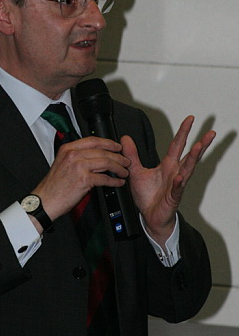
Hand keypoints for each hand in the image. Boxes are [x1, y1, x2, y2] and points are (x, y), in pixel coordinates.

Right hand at [33, 136, 129, 223]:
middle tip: (125, 161)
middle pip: (102, 151)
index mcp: (68, 149)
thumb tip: (92, 155)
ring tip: (124, 172)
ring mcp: (78, 166)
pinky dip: (114, 181)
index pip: (93, 140)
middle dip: (118, 156)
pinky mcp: (83, 180)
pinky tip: (118, 182)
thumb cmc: (53, 186)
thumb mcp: (61, 163)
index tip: (117, 146)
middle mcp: (73, 155)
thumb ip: (75, 156)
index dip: (108, 142)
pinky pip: (104, 178)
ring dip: (119, 167)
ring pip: (106, 162)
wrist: (46, 200)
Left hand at [121, 116, 215, 247]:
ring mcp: (176, 185)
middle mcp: (175, 173)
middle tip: (209, 133)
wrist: (149, 216)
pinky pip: (177, 189)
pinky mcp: (173, 197)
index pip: (177, 145)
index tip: (190, 119)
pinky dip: (179, 183)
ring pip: (187, 170)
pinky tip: (180, 177)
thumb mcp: (136, 172)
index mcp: (168, 165)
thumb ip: (132, 155)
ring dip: (193, 159)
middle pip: (190, 155)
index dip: (183, 132)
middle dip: (200, 144)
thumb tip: (125, 139)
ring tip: (198, 147)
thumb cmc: (147, 196)